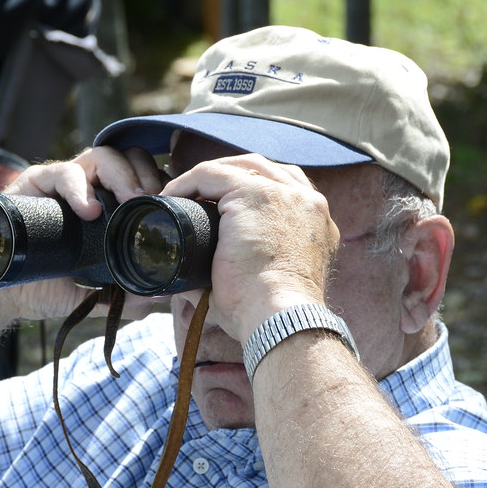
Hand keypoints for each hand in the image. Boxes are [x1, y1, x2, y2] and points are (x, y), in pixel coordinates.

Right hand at [0, 145, 166, 320]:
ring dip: (123, 174)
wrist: (5, 293)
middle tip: (153, 203)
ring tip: (130, 201)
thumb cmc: (50, 286)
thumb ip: (127, 295)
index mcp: (111, 206)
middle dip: (148, 175)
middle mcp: (91, 188)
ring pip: (103, 155)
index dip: (162, 187)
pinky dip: (79, 188)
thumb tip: (161, 296)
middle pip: (130, 158)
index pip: (146, 179)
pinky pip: (63, 172)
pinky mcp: (37, 183)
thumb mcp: (96, 295)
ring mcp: (65, 183)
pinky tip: (89, 211)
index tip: (171, 210)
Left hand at [162, 155, 339, 341]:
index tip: (218, 208)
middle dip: (229, 177)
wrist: (281, 320)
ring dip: (209, 177)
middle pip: (264, 171)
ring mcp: (284, 194)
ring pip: (240, 167)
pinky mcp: (254, 195)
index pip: (284, 191)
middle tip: (198, 196)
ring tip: (181, 193)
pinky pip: (212, 174)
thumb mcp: (265, 289)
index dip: (248, 193)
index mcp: (315, 225)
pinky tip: (170, 194)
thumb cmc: (269, 316)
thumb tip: (186, 283)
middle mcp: (307, 202)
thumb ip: (236, 278)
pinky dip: (188, 181)